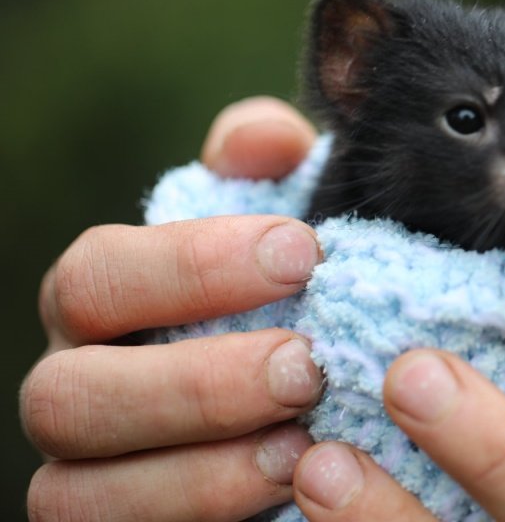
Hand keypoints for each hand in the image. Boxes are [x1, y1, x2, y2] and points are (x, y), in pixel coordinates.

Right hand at [21, 96, 324, 520]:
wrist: (310, 401)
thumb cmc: (288, 299)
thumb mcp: (284, 230)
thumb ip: (266, 172)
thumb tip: (262, 140)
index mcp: (102, 303)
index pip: (98, 274)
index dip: (191, 266)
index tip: (302, 253)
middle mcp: (77, 387)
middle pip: (72, 395)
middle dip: (194, 383)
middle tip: (304, 366)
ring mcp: (90, 475)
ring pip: (81, 494)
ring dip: (197, 474)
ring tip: (302, 447)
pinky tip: (290, 493)